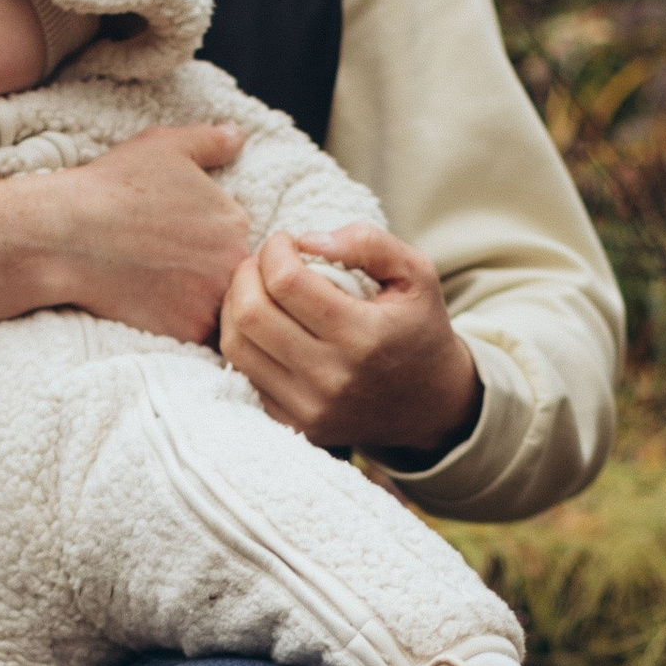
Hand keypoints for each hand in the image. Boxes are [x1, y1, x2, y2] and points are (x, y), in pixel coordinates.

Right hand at [0, 123, 251, 340]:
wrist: (66, 235)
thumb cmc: (113, 186)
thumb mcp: (165, 146)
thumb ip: (210, 141)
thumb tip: (239, 136)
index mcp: (235, 221)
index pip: (245, 241)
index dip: (218, 245)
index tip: (188, 245)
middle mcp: (232, 263)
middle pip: (239, 279)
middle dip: (216, 277)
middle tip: (179, 274)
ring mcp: (212, 300)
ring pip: (226, 312)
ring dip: (206, 306)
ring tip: (172, 297)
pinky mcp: (187, 331)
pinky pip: (204, 339)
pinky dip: (187, 330)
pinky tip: (163, 316)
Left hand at [219, 223, 482, 459]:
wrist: (429, 405)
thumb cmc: (418, 328)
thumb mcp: (417, 274)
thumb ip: (369, 243)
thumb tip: (308, 241)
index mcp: (363, 337)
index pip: (286, 282)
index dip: (275, 250)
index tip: (287, 242)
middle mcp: (331, 378)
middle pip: (251, 313)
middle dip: (248, 273)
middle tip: (266, 262)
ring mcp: (307, 407)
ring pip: (237, 344)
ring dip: (236, 305)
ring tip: (258, 288)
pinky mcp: (291, 424)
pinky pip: (242, 373)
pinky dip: (244, 340)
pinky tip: (264, 323)